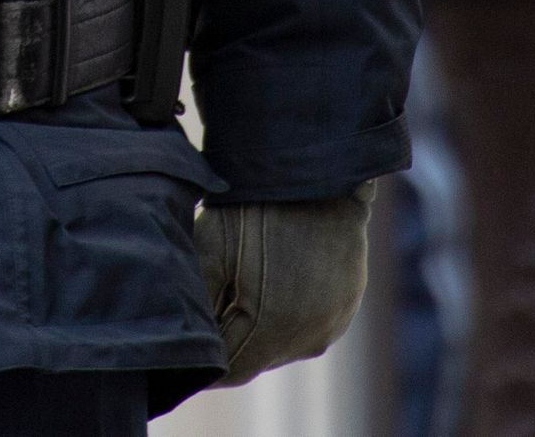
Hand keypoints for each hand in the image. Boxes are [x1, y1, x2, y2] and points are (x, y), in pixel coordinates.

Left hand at [199, 185, 372, 384]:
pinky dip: (287, 312)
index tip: (187, 345)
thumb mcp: (208, 253)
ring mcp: (337, 317)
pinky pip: (310, 321)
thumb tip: (184, 344)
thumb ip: (196, 307)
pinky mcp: (350, 298)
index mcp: (275, 329)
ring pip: (284, 342)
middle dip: (231, 340)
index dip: (206, 361)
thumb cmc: (251, 205)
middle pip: (259, 358)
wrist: (307, 163)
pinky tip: (270, 278)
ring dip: (260, 328)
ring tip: (239, 285)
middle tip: (209, 306)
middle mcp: (313, 333)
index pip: (231, 370)